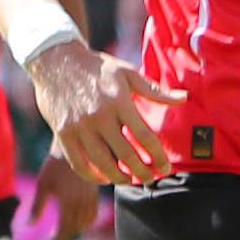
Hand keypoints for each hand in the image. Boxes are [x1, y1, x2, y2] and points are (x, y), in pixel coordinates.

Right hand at [29, 38, 180, 185]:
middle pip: (126, 155)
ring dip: (119, 178)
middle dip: (143, 172)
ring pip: (103, 163)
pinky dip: (93, 175)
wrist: (55, 60)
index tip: (166, 168)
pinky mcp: (63, 133)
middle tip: (151, 178)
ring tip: (129, 180)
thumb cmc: (96, 66)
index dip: (158, 156)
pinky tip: (104, 177)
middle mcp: (99, 116)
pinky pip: (79, 163)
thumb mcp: (127, 73)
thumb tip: (184, 98)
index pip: (145, 136)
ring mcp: (79, 126)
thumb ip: (155, 90)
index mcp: (119, 101)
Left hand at [37, 151, 100, 239]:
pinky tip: (77, 222)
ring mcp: (91, 198)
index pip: (65, 228)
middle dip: (65, 236)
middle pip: (76, 228)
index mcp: (68, 202)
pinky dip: (86, 222)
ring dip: (76, 230)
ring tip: (64, 232)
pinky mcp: (96, 193)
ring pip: (86, 223)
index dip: (57, 239)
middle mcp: (82, 202)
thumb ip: (37, 207)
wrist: (75, 147)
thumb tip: (29, 225)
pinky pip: (94, 214)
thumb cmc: (53, 166)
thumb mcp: (42, 185)